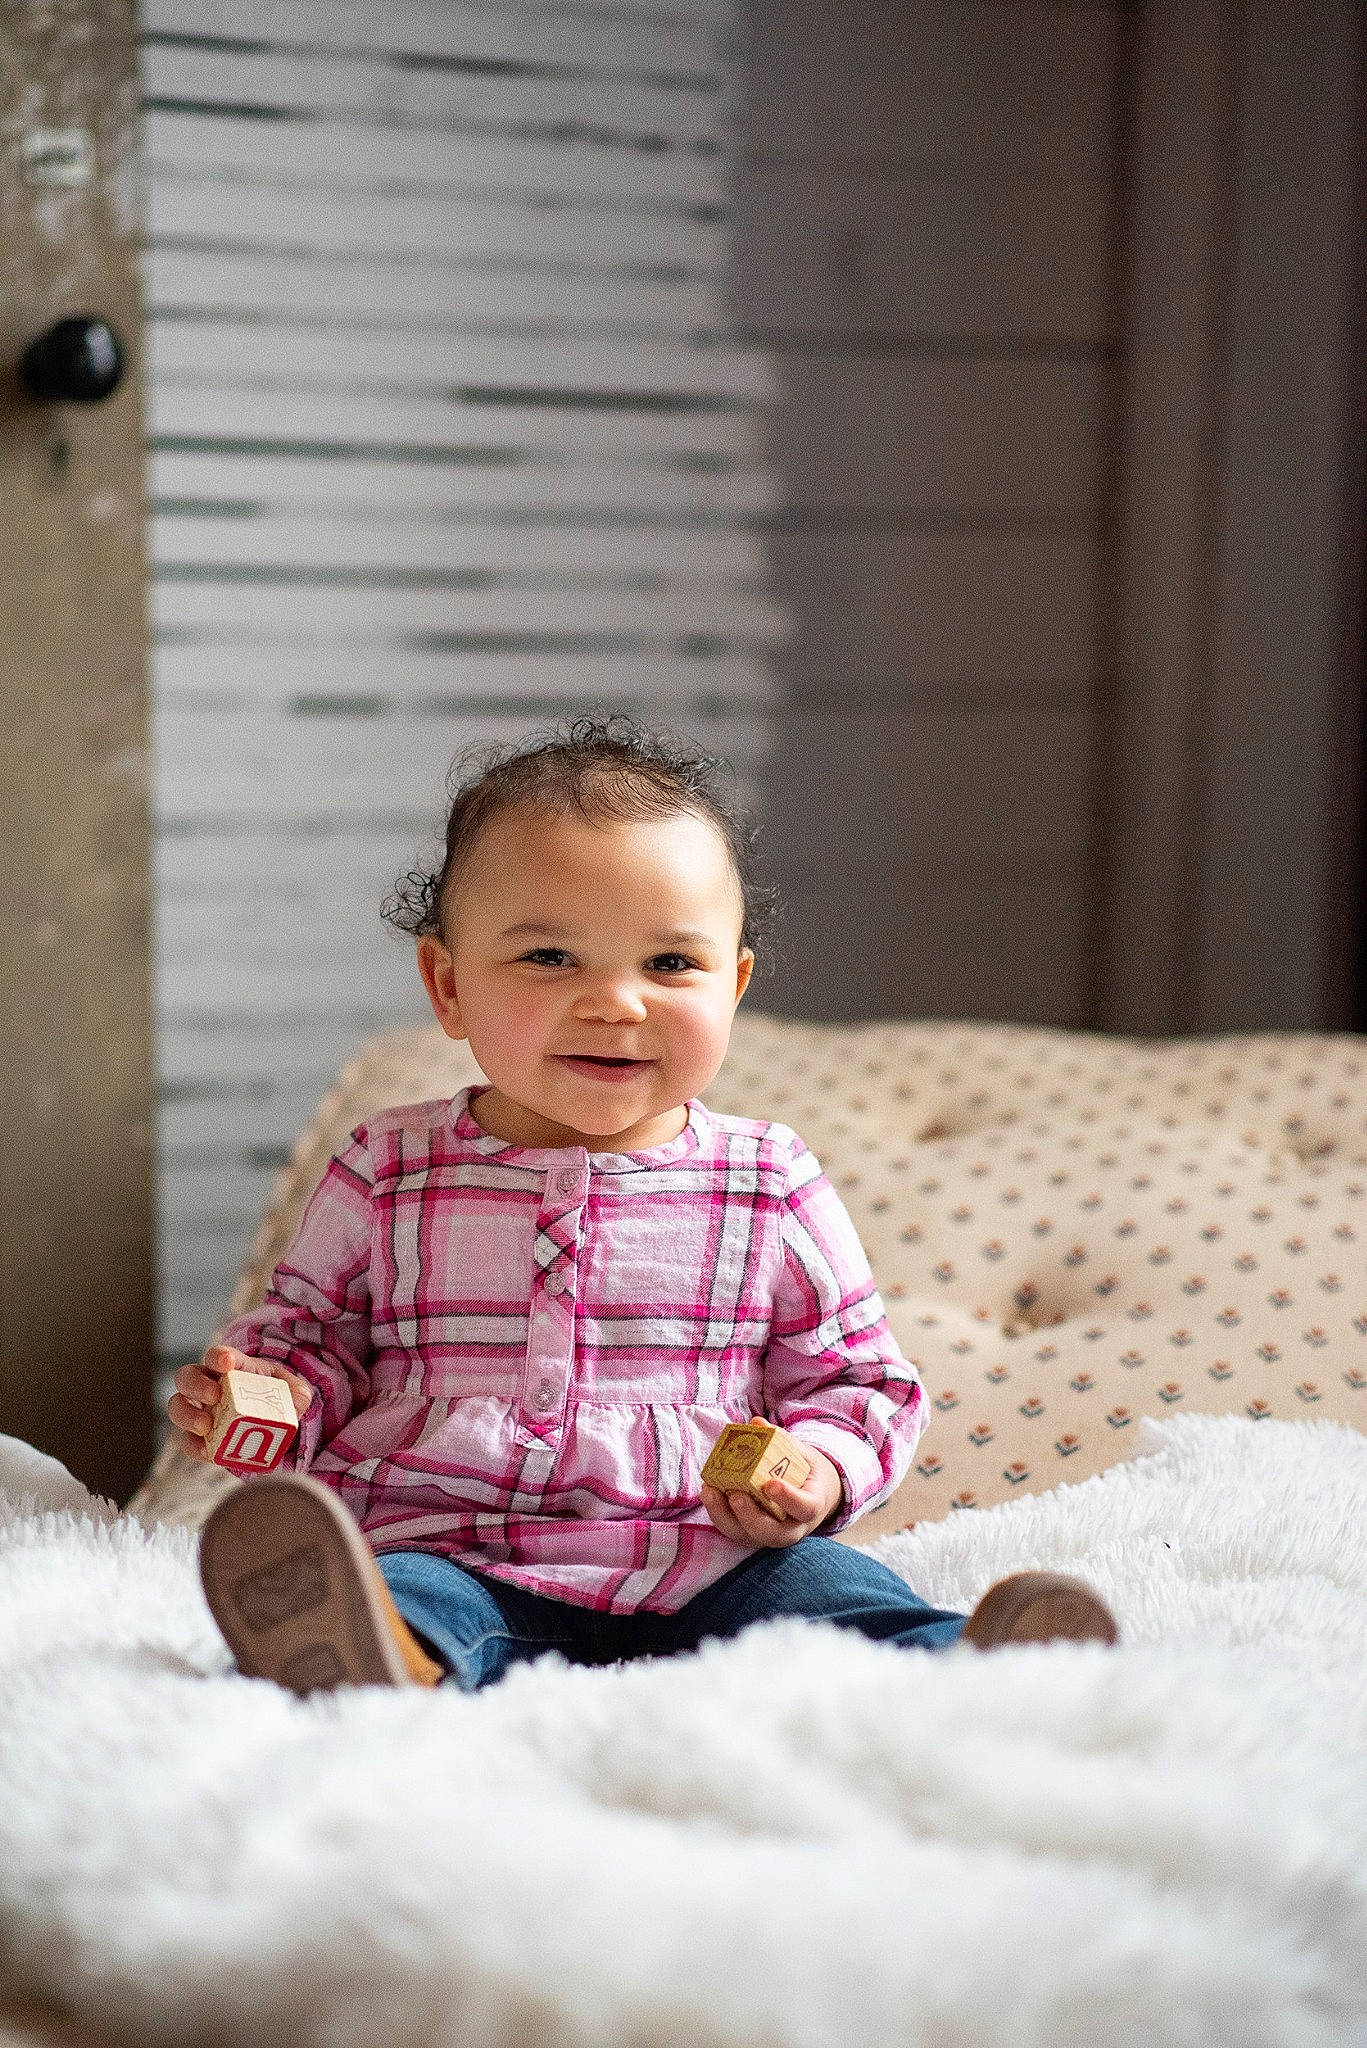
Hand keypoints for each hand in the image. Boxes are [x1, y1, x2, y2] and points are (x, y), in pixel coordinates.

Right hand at [167, 1344, 313, 1462]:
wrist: (271, 1425)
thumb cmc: (277, 1398)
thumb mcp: (293, 1392)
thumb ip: (298, 1395)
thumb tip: (296, 1403)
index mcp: (232, 1368)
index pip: (218, 1355)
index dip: (218, 1356)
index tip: (227, 1363)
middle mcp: (208, 1385)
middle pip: (186, 1376)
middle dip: (197, 1384)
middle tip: (214, 1396)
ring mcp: (199, 1411)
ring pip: (177, 1406)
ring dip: (187, 1414)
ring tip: (205, 1425)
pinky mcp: (198, 1438)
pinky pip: (186, 1441)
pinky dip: (193, 1446)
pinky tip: (207, 1451)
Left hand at [701, 1443, 843, 1548]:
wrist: (810, 1497)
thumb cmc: (805, 1473)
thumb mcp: (802, 1454)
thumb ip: (782, 1440)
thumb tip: (756, 1423)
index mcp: (812, 1506)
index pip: (805, 1508)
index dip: (788, 1498)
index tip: (770, 1485)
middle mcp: (792, 1528)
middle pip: (773, 1533)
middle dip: (750, 1516)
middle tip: (736, 1495)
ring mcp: (770, 1535)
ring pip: (748, 1536)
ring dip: (725, 1516)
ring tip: (711, 1491)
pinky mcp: (752, 1534)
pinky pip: (733, 1530)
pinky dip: (718, 1513)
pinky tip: (708, 1491)